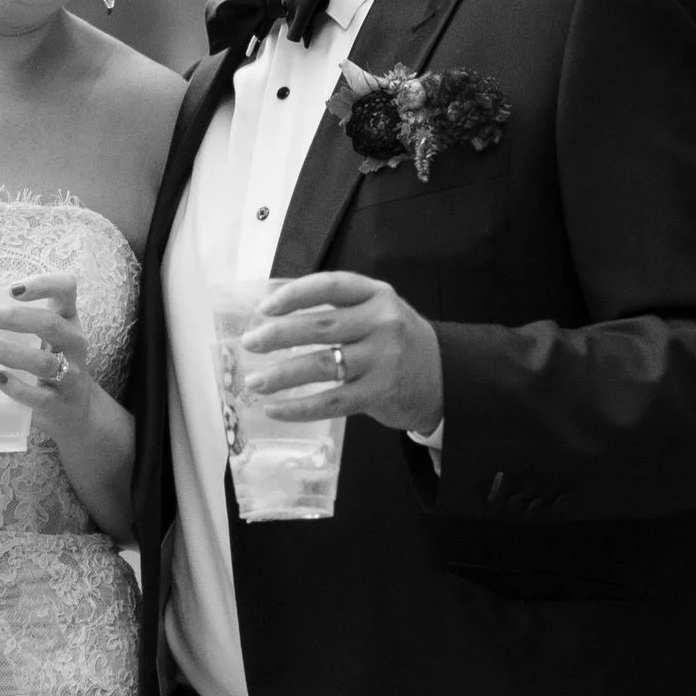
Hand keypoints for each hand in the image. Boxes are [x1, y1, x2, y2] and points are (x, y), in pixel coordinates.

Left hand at [0, 280, 95, 448]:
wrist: (74, 409)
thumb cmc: (49, 361)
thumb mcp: (44, 334)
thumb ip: (15, 316)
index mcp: (68, 318)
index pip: (66, 289)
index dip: (42, 284)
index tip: (11, 290)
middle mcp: (74, 343)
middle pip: (50, 324)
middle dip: (14, 318)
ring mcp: (71, 374)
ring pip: (43, 362)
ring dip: (8, 351)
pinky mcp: (59, 403)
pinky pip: (39, 396)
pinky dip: (17, 387)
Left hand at [242, 272, 444, 436]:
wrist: (444, 379)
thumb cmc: (397, 343)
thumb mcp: (378, 312)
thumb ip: (339, 308)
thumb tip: (274, 316)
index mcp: (378, 295)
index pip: (330, 286)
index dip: (294, 294)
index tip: (265, 308)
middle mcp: (383, 323)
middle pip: (320, 326)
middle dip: (277, 335)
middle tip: (251, 343)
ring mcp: (383, 359)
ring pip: (321, 365)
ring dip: (281, 375)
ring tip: (255, 381)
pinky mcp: (380, 393)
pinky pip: (330, 402)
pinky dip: (298, 407)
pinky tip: (275, 409)